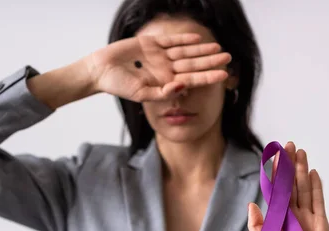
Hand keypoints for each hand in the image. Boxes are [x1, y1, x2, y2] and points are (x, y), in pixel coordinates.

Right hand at [84, 33, 230, 101]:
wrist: (100, 70)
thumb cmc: (118, 86)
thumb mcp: (142, 94)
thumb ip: (163, 93)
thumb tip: (184, 86)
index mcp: (164, 83)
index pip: (191, 80)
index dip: (208, 77)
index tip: (225, 75)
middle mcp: (164, 70)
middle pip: (192, 64)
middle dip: (210, 61)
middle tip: (228, 58)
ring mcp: (158, 56)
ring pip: (185, 52)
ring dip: (201, 49)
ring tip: (218, 47)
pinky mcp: (150, 44)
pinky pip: (171, 41)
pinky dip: (183, 39)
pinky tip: (197, 37)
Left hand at [247, 142, 328, 230]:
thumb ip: (257, 226)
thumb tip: (251, 204)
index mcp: (276, 219)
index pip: (273, 191)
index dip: (273, 174)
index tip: (271, 156)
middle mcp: (291, 215)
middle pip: (289, 185)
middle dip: (288, 165)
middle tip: (287, 145)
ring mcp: (306, 218)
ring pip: (303, 189)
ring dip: (302, 170)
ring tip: (299, 152)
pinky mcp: (320, 224)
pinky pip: (317, 202)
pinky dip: (316, 187)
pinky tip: (313, 173)